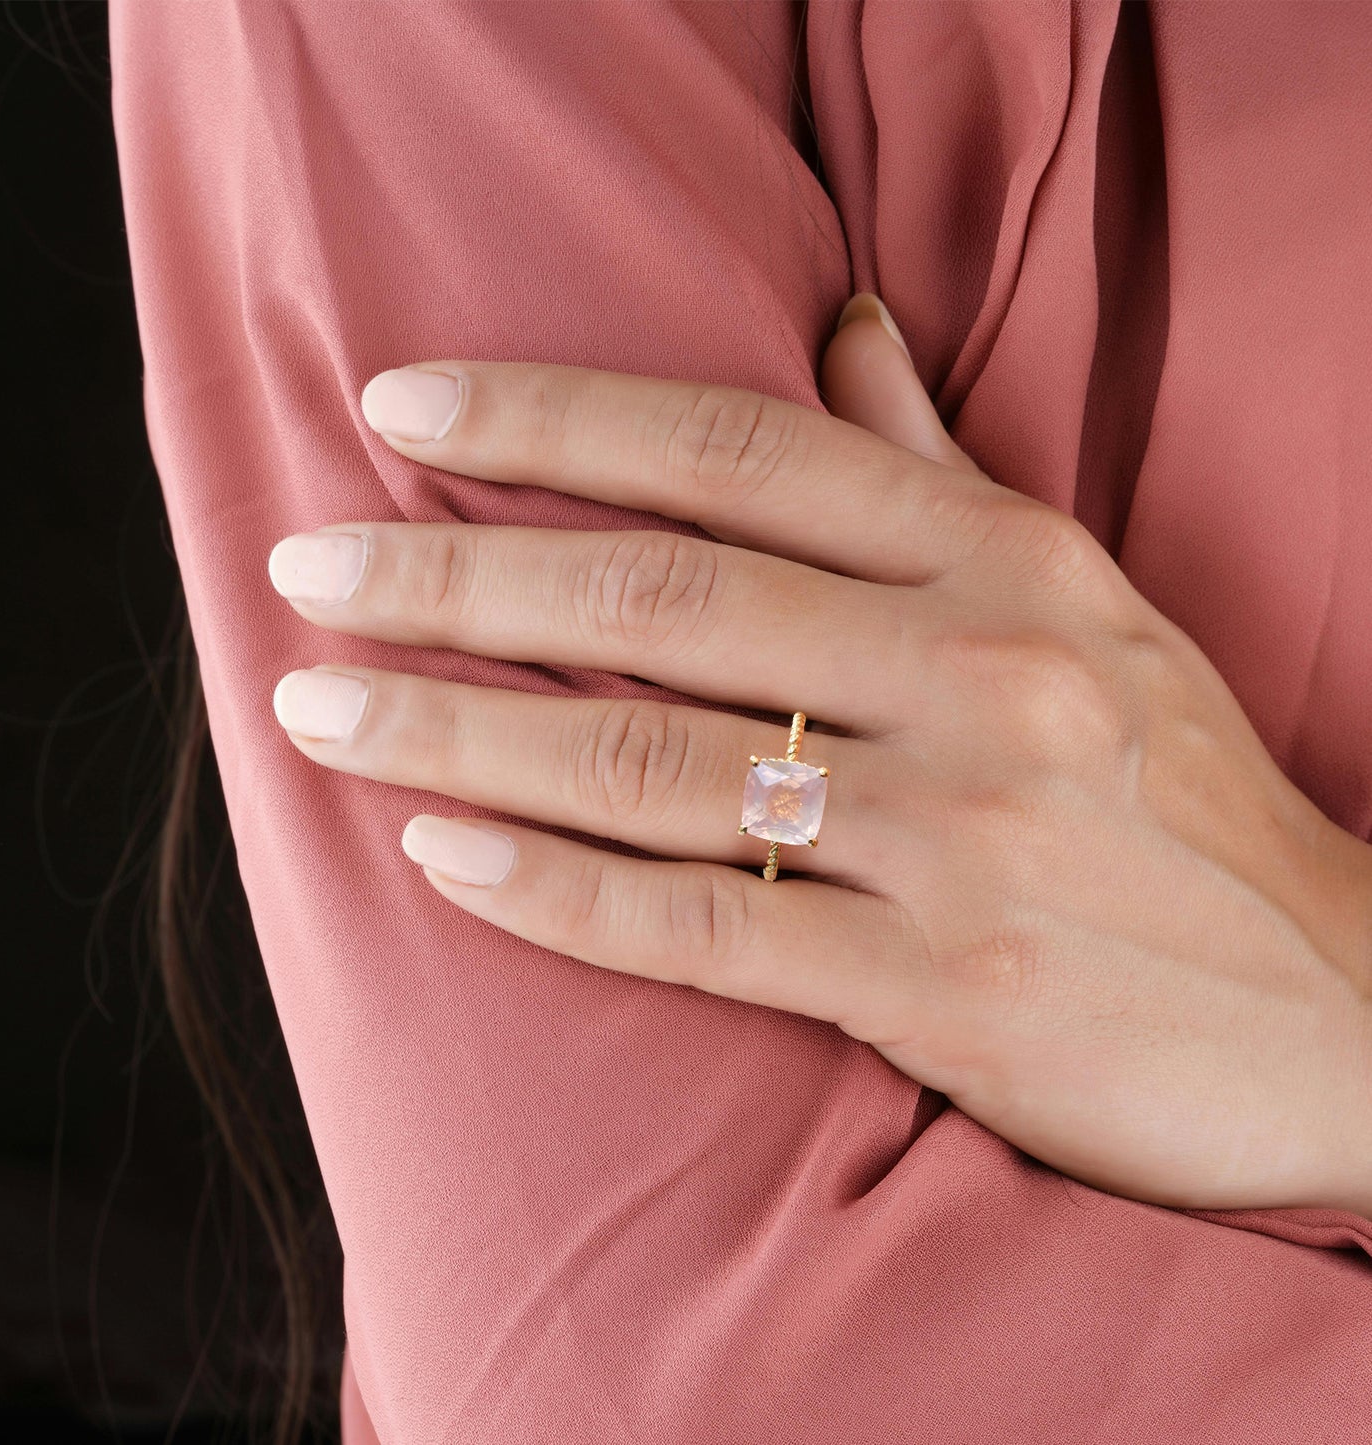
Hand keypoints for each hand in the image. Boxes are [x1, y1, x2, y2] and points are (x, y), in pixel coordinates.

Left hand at [266, 295, 1371, 1215]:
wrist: (1337, 1004)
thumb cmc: (1180, 790)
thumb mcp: (1085, 596)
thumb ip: (940, 469)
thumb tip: (840, 326)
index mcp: (1005, 564)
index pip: (740, 452)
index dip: (555, 422)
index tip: (404, 409)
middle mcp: (979, 681)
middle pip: (665, 602)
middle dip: (459, 574)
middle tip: (308, 563)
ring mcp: (959, 840)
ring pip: (655, 767)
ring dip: (462, 730)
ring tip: (321, 704)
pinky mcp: (943, 991)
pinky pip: (705, 931)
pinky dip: (558, 893)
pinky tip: (441, 851)